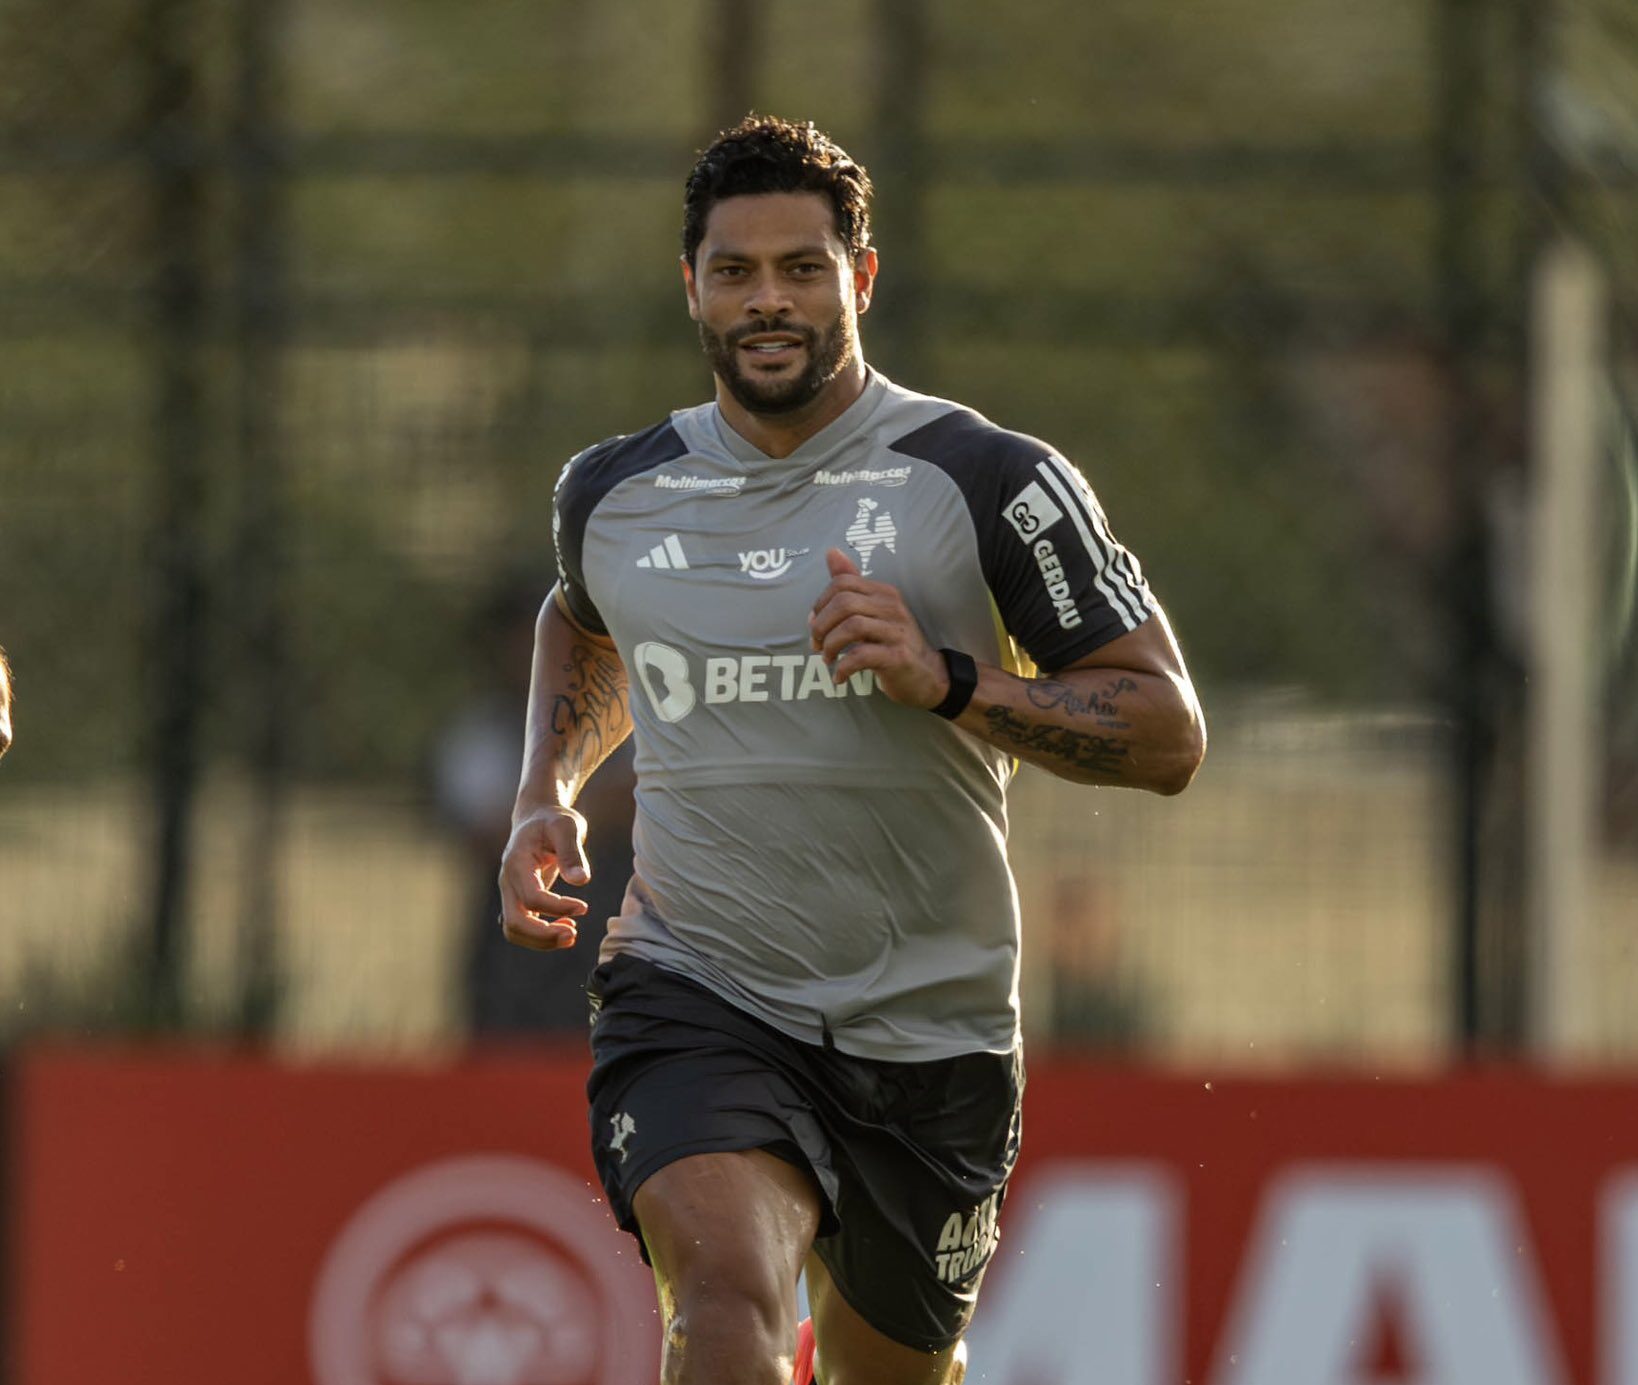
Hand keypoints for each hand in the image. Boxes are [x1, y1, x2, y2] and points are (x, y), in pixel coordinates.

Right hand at [498, 806, 590, 949]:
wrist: (538, 817)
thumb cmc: (554, 820)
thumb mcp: (567, 827)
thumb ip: (572, 853)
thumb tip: (581, 881)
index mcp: (517, 863)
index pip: (531, 898)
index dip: (558, 908)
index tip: (583, 907)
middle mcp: (507, 881)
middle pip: (514, 922)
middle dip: (543, 936)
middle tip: (574, 935)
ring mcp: (510, 892)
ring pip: (514, 930)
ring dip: (542, 940)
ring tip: (572, 935)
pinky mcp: (518, 898)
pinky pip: (522, 926)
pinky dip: (541, 935)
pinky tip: (567, 928)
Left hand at [808, 548, 948, 708]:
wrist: (926, 675)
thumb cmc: (892, 642)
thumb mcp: (873, 610)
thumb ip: (852, 584)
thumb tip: (831, 552)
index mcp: (883, 592)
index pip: (842, 583)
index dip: (820, 603)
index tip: (814, 623)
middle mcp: (892, 607)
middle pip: (844, 603)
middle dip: (821, 626)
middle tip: (816, 645)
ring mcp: (897, 631)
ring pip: (852, 627)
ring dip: (830, 645)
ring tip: (827, 659)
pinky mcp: (898, 656)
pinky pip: (862, 656)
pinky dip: (844, 667)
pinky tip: (840, 676)